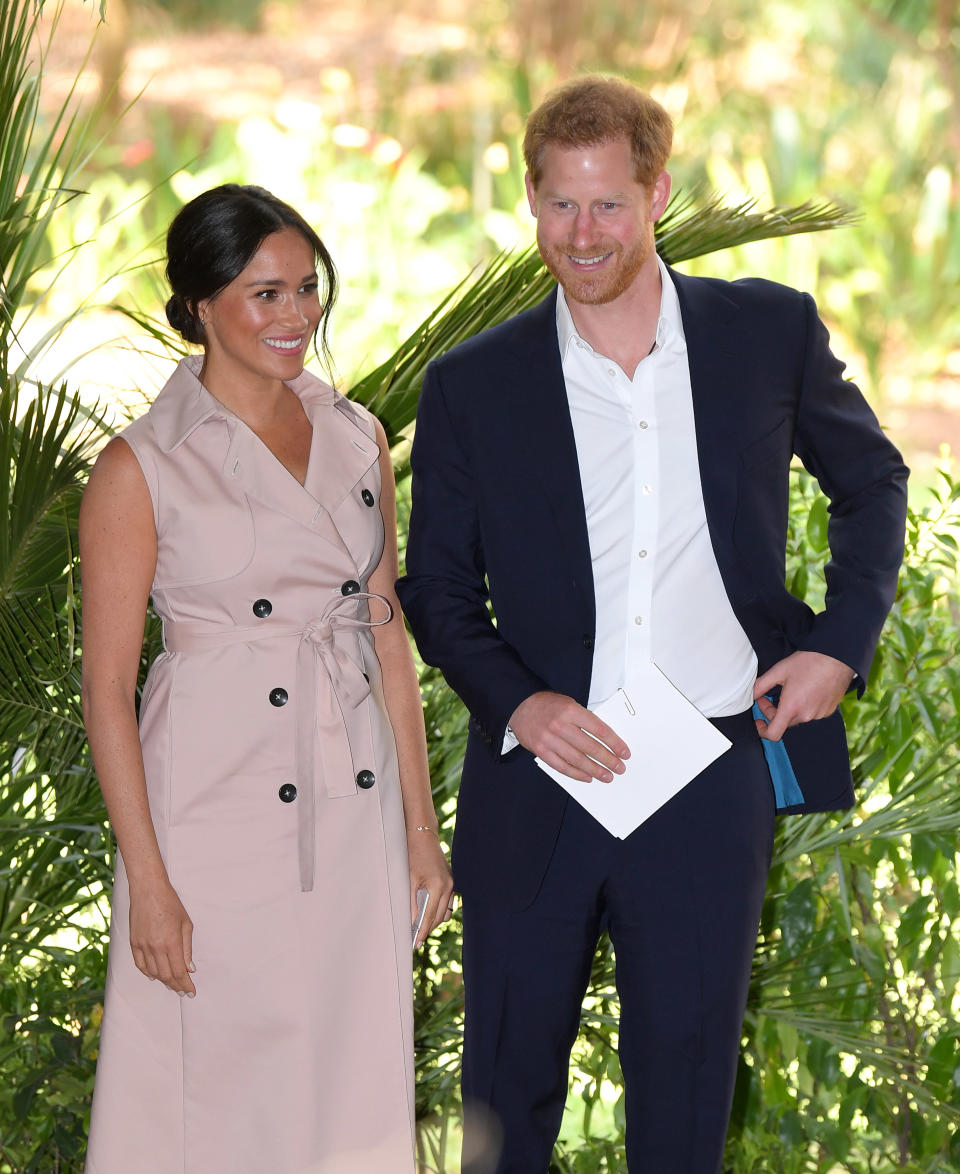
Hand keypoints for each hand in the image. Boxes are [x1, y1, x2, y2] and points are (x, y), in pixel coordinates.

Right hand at [128, 876, 195, 995]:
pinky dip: (148, 973)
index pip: (179, 971)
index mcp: (171, 943)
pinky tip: (154, 976)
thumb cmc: (170, 903)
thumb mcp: (186, 923)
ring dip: (163, 981)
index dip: (186, 984)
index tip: (191, 991)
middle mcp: (156, 948)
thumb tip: (190, 968)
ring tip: (172, 984)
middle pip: (166, 975)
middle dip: (176, 986)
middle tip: (183, 991)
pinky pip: (140, 965)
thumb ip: (187, 948)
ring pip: (153, 973)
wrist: (148, 890)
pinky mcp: (133, 943)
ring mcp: (142, 946)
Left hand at [408, 829, 454, 948]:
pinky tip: (428, 913)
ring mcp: (452, 884)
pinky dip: (438, 909)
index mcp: (438, 886)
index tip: (416, 942)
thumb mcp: (409, 879)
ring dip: (434, 920)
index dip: (422, 931)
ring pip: (445, 911)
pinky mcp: (451, 881)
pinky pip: (447, 902)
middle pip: (439, 917)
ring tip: (420, 927)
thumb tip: (411, 921)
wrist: (423, 836)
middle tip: (416, 939)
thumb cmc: (413, 855)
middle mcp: (448, 886)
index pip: (430, 916)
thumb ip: (411, 901)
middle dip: (428, 928)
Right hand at [508, 690, 629, 782]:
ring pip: (577, 759)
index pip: (599, 729)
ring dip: (595, 770)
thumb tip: (606, 739)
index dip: (614, 743)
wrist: (519, 704)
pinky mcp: (540, 750)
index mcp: (570, 710)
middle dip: (608, 759)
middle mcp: (560, 725)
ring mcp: (549, 739)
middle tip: (619, 768)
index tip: (624, 752)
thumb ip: (584, 719)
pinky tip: (587, 777)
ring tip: (607, 776)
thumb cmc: (547, 704)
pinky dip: (576, 774)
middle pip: (590, 747)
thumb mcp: (569, 704)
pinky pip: (561, 766)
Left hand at [753, 650, 855, 741]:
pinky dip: (804, 706)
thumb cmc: (808, 662)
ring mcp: (820, 714)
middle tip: (770, 695)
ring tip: (791, 689)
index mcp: (792, 708)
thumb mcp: (778, 671)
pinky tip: (805, 690)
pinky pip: (812, 713)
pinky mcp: (829, 710)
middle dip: (773, 711)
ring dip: (790, 708)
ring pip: (798, 717)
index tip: (759, 721)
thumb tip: (751, 695)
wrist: (836, 656)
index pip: (774, 734)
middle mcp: (807, 715)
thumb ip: (760, 686)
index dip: (762, 731)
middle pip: (784, 723)